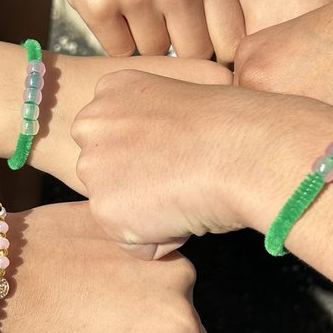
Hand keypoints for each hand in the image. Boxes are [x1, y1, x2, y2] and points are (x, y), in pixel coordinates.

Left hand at [2, 202, 219, 332]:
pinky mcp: (136, 224)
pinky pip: (143, 257)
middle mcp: (183, 279)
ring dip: (138, 300)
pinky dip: (122, 269)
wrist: (2, 272)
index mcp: (181, 325)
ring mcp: (159, 245)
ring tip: (88, 301)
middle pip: (183, 324)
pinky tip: (85, 273)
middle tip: (96, 330)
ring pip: (164, 289)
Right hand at [22, 0, 244, 59]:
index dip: (218, 48)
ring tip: (129, 0)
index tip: (202, 40)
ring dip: (143, 38)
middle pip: (195, 53)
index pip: (232, 41)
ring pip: (154, 52)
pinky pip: (117, 48)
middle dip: (180, 46)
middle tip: (160, 21)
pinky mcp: (97, 5)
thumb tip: (217, 52)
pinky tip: (106, 0)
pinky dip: (112, 34)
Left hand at [73, 71, 303, 256]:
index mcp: (112, 89)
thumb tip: (155, 156)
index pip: (116, 137)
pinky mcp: (105, 208)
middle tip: (185, 172)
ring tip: (188, 190)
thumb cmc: (232, 125)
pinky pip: (135, 243)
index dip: (153, 151)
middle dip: (143, 182)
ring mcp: (94, 167)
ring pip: (120, 208)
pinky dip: (163, 239)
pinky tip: (186, 212)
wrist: (241, 149)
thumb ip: (152, 125)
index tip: (181, 146)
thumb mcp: (180, 104)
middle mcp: (91, 124)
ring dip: (153, 211)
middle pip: (109, 173)